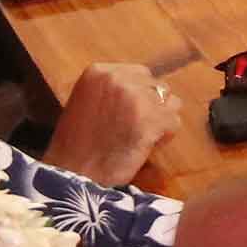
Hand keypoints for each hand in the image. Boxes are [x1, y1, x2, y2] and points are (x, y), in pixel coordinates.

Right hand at [42, 63, 181, 185]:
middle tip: (132, 129)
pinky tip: (143, 147)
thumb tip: (147, 87)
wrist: (73, 175)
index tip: (126, 115)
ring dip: (159, 121)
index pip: (140, 74)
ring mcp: (136, 96)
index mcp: (99, 71)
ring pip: (170, 103)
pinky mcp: (152, 118)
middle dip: (151, 107)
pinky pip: (173, 123)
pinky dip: (163, 138)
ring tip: (137, 138)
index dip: (138, 96)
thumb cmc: (77, 146)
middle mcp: (118, 77)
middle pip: (157, 86)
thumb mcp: (88, 102)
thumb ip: (114, 90)